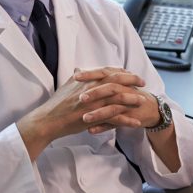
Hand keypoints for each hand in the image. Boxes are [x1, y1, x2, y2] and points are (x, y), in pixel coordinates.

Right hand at [16, 67, 156, 159]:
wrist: (48, 120)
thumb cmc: (56, 104)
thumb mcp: (66, 86)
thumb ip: (76, 77)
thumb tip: (79, 69)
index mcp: (86, 80)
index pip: (108, 72)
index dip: (122, 72)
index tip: (131, 73)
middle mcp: (91, 89)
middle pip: (117, 81)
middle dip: (132, 81)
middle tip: (143, 83)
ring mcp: (93, 103)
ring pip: (118, 99)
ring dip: (133, 100)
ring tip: (144, 102)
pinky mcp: (94, 117)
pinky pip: (115, 119)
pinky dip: (127, 121)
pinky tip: (136, 123)